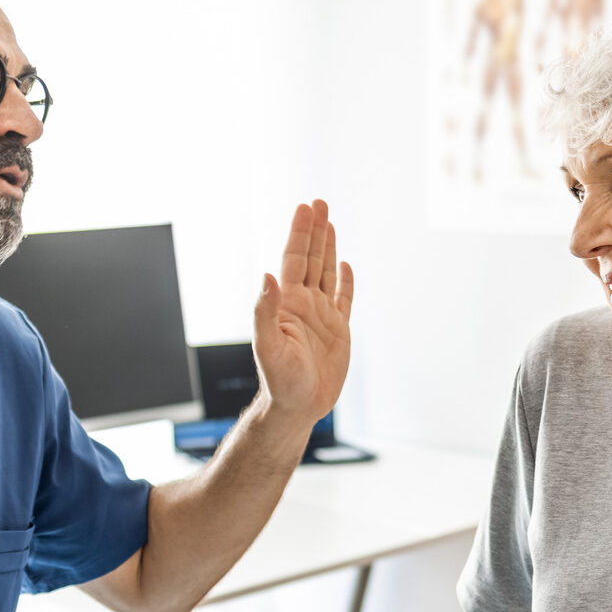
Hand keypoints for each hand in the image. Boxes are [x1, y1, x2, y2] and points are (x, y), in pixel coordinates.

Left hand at [253, 199, 353, 423]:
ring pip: (326, 273)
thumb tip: (267, 277)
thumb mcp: (268, 347)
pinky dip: (346, 282)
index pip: (294, 260)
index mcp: (287, 304)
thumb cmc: (279, 381)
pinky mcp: (338, 332)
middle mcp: (303, 305)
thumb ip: (265, 311)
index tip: (306, 208)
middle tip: (319, 204)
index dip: (300, 234)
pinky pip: (344, 300)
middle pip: (311, 259)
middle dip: (314, 231)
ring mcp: (321, 316)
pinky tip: (346, 266)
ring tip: (330, 223)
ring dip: (328, 248)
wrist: (297, 407)